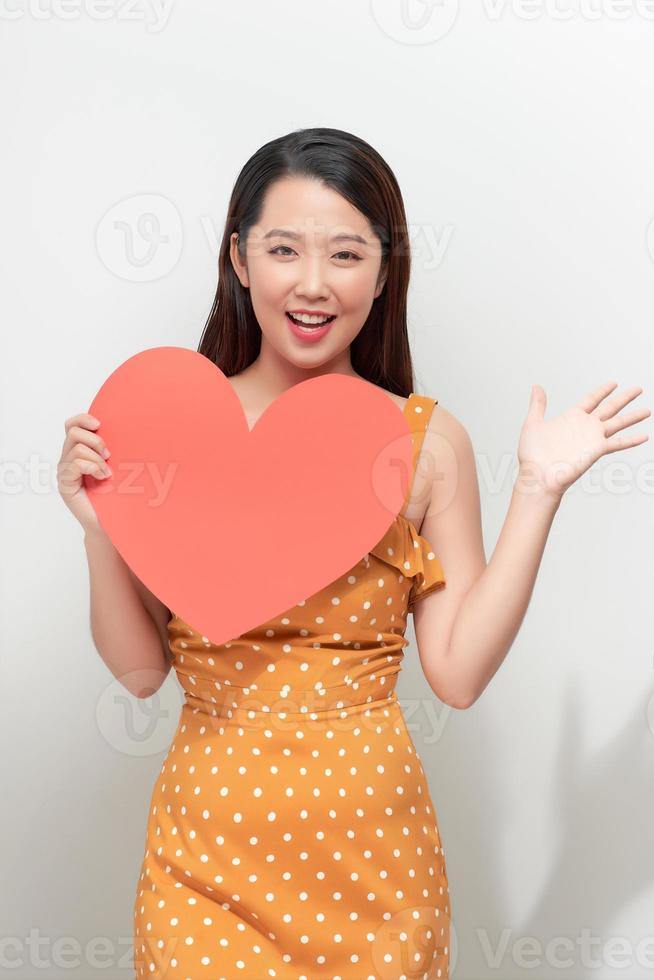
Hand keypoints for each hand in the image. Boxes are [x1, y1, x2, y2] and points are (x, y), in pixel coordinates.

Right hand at [57, 412, 112, 531]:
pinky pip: (75, 463)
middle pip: (72, 431)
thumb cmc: (116, 494)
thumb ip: (110, 448)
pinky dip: (93, 467)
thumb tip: (124, 427)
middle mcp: (67, 459)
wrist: (110, 522)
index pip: (71, 424)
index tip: (100, 425)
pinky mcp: (65, 484)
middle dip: (96, 440)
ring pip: (77, 447)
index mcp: (78, 451)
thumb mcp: (116, 465)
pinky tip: (103, 477)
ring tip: (106, 472)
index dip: (84, 419)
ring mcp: (65, 472)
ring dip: (97, 458)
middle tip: (109, 456)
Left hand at [516, 382, 650, 500]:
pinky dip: (632, 440)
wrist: (537, 475)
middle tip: (638, 389)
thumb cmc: (532, 454)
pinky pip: (618, 443)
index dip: (602, 391)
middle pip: (609, 407)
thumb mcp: (533, 423)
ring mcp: (592, 438)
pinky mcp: (596, 450)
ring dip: (633, 417)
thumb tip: (536, 386)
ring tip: (647, 410)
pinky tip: (644, 436)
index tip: (613, 383)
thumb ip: (538, 404)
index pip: (591, 400)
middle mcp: (585, 426)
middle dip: (624, 398)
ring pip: (618, 422)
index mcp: (571, 418)